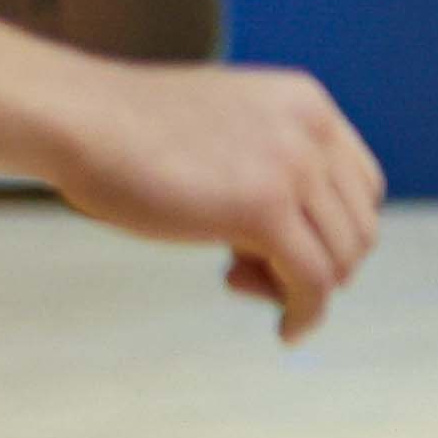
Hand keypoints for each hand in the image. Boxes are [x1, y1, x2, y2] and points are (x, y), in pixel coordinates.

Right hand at [45, 56, 383, 341]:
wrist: (74, 117)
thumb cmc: (128, 132)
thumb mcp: (224, 132)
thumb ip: (269, 166)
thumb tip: (296, 238)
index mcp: (309, 105)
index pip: (362, 186)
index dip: (331, 229)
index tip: (279, 245)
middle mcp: (313, 131)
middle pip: (358, 226)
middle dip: (315, 261)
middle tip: (248, 269)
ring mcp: (294, 167)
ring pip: (341, 257)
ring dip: (299, 285)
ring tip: (236, 278)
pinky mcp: (264, 209)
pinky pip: (313, 282)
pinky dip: (307, 314)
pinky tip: (287, 332)